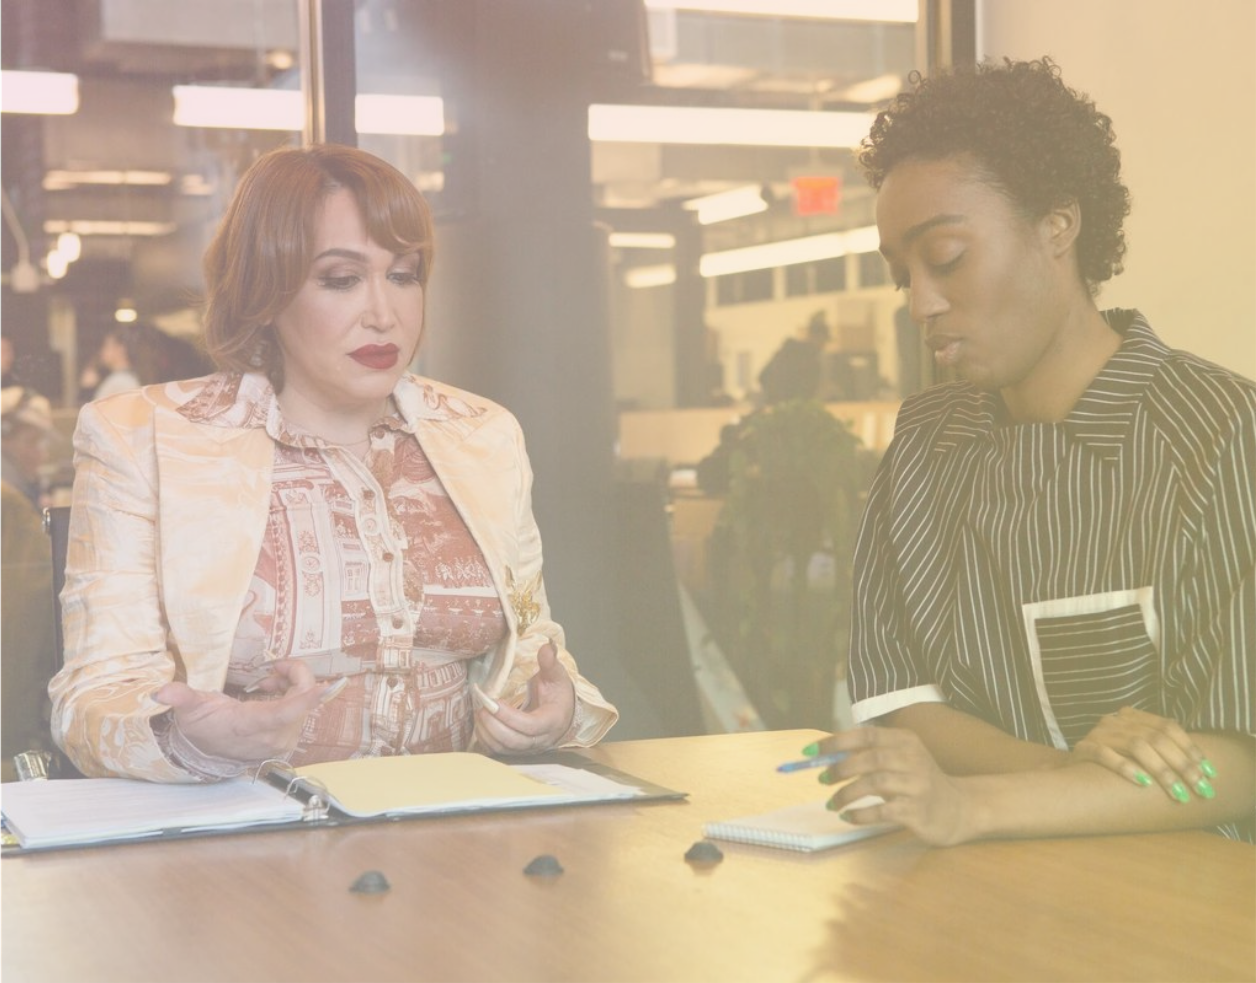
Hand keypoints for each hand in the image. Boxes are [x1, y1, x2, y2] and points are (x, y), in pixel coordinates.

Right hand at [153, 659, 337, 764]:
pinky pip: (303, 709)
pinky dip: (294, 694)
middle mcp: (274, 736)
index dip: (307, 698)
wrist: (208, 753)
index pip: (285, 712)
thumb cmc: (203, 727)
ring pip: (305, 701)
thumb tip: (161, 692)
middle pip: (302, 697)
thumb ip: (182, 698)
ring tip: (267, 682)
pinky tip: (274, 690)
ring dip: (291, 685)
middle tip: (270, 671)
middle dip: (292, 676)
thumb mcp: (191, 710)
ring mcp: (284, 738)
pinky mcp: (289, 737)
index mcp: (252, 725)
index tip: (329, 686)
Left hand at [474, 641, 575, 754]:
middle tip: (481, 707)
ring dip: (487, 733)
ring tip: (478, 712)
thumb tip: (546, 646)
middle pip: (514, 741)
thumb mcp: (557, 676)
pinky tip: (480, 724)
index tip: (493, 701)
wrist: (563, 713)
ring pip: (504, 749)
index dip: (509, 716)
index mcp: (551, 721)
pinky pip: (499, 752)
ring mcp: (528, 748)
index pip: (530, 726)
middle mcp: (540, 739)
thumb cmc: (558, 693)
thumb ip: (550, 663)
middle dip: (493, 726)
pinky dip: (486, 740)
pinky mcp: (517, 751)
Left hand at [804, 728, 974, 846]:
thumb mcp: (898, 761)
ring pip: (875, 783)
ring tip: (832, 804)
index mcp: (905, 740)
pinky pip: (884, 811)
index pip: (866, 735)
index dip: (835, 742)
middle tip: (821, 779)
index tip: (810, 752)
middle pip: (870, 758)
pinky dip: (861, 814)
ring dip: (847, 794)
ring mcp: (918, 785)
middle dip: (840, 768)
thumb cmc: (918, 782)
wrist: (958, 809)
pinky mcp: (918, 810)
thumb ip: (868, 756)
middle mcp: (913, 758)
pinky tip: (848, 817)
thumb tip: (825, 757)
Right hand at [1073, 707, 1215, 802]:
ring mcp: (1099, 733)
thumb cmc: (1111, 762)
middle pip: (1157, 738)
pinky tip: (1143, 784)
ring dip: (1162, 772)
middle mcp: (1116, 720)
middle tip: (1201, 790)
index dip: (1191, 748)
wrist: (1068, 769)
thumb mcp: (1136, 749)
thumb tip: (1200, 766)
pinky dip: (1127, 768)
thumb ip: (1159, 748)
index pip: (1168, 726)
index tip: (1210, 773)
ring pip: (1137, 746)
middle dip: (1184, 766)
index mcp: (1133, 716)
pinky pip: (1106, 755)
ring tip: (1178, 794)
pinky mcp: (1083, 748)